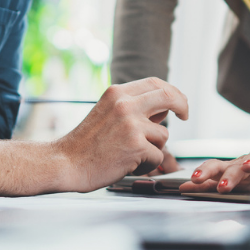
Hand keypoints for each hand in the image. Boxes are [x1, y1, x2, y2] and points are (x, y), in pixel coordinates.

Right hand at [54, 77, 188, 190]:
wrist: (65, 163)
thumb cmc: (85, 144)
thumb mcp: (106, 113)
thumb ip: (132, 108)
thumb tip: (163, 110)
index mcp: (117, 93)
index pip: (155, 83)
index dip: (172, 92)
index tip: (178, 102)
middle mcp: (125, 104)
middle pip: (169, 97)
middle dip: (182, 105)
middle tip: (185, 115)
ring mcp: (132, 124)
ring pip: (163, 135)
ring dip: (153, 148)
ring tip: (130, 155)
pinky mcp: (136, 146)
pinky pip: (157, 156)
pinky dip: (147, 165)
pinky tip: (127, 165)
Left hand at [178, 148, 249, 194]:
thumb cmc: (248, 173)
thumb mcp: (227, 181)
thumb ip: (207, 186)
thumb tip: (182, 187)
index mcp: (223, 171)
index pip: (206, 173)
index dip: (196, 179)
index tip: (184, 187)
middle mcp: (233, 165)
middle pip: (217, 166)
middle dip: (205, 172)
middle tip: (196, 179)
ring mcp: (248, 162)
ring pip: (237, 168)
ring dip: (229, 177)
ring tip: (223, 187)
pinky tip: (249, 166)